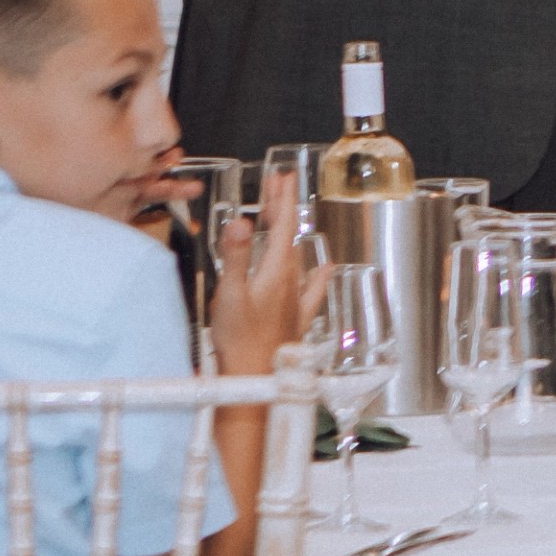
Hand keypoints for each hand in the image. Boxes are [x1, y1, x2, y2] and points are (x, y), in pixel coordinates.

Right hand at [208, 170, 331, 376]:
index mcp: (276, 271)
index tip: (282, 177)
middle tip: (280, 184)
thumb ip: (235, 256)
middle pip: (288, 235)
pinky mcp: (293, 316)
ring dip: (290, 233)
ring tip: (287, 215)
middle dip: (284, 207)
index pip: (282, 225)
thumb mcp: (229, 294)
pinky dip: (318, 275)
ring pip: (296, 256)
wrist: (255, 378)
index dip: (281, 199)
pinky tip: (327, 269)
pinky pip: (311, 289)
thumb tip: (241, 222)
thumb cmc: (240, 340)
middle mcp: (290, 282)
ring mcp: (294, 299)